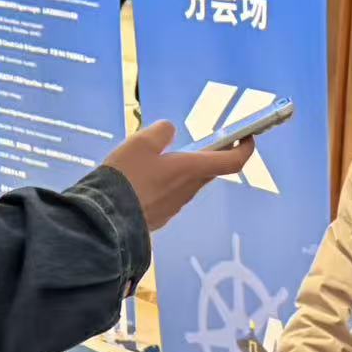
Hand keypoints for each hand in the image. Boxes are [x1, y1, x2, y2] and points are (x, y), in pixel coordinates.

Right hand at [102, 121, 254, 230]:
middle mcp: (188, 190)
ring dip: (182, 169)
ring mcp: (175, 206)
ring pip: (187, 183)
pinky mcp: (160, 216)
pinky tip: (143, 178)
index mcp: (191, 169)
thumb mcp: (141, 143)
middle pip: (208, 171)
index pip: (232, 162)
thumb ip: (161, 133)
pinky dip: (165, 183)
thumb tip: (169, 131)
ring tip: (158, 157)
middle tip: (201, 141)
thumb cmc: (126, 178)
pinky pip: (169, 195)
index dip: (245, 149)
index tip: (247, 138)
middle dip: (209, 155)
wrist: (104, 219)